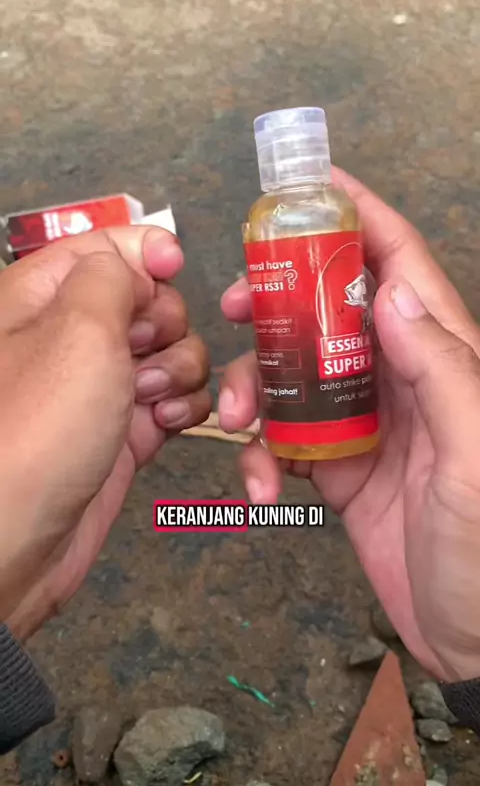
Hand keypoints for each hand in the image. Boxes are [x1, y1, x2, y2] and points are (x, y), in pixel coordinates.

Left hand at [1, 227, 209, 640]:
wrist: (18, 539)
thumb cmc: (39, 425)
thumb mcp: (78, 327)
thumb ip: (114, 274)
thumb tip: (140, 261)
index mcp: (43, 295)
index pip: (105, 245)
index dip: (146, 251)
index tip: (174, 266)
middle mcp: (73, 336)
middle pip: (148, 300)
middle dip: (163, 323)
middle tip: (141, 356)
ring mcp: (102, 386)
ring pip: (170, 351)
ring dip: (179, 370)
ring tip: (151, 402)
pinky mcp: (126, 430)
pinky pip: (175, 400)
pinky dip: (182, 408)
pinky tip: (164, 426)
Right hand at [221, 167, 479, 682]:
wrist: (477, 641)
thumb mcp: (476, 455)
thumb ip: (441, 370)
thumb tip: (389, 292)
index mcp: (444, 360)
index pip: (400, 269)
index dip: (361, 219)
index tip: (313, 185)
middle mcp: (402, 381)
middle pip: (330, 312)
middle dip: (279, 299)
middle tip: (235, 303)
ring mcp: (366, 425)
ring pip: (296, 375)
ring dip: (256, 386)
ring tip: (230, 416)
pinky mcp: (338, 470)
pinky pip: (287, 441)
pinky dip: (264, 455)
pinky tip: (263, 485)